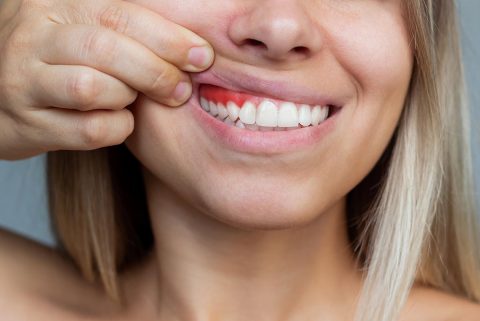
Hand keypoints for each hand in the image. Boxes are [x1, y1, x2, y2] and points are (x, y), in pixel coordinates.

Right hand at [0, 0, 213, 159]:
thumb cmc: (59, 59)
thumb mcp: (83, 29)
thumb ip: (126, 28)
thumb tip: (192, 45)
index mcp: (56, 7)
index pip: (121, 15)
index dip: (168, 38)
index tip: (202, 56)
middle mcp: (34, 39)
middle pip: (106, 50)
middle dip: (156, 72)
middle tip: (181, 89)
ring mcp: (23, 82)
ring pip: (91, 89)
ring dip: (127, 97)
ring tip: (133, 99)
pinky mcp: (26, 124)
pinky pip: (87, 130)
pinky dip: (115, 128)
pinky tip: (119, 121)